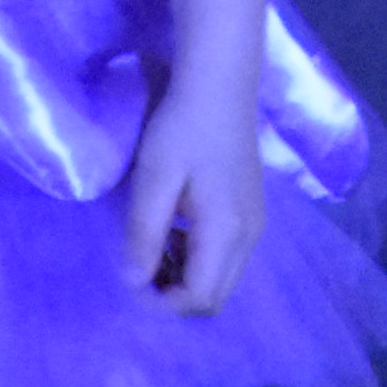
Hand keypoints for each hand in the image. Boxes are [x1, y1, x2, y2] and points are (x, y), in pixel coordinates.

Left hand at [123, 66, 268, 314]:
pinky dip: (200, 260)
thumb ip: (144, 232)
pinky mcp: (253, 213)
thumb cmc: (183, 127)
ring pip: (223, 281)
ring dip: (186, 277)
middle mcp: (250, 237)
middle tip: (141, 265)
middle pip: (215, 299)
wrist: (220, 85)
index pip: (199, 297)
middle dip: (175, 295)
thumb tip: (133, 282)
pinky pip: (228, 259)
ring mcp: (256, 225)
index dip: (162, 301)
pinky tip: (178, 229)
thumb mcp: (154, 178)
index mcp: (227, 230)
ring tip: (155, 245)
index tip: (131, 278)